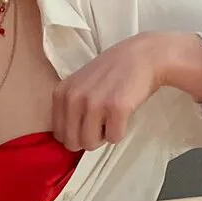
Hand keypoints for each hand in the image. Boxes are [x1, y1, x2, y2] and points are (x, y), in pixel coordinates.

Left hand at [51, 32, 201, 151]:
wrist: (142, 57)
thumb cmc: (112, 72)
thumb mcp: (79, 84)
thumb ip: (69, 106)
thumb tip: (66, 139)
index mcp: (61, 93)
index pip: (58, 133)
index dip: (75, 134)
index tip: (88, 123)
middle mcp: (73, 97)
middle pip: (72, 142)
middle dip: (88, 139)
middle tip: (101, 123)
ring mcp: (94, 103)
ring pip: (90, 143)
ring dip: (103, 136)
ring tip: (111, 117)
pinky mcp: (116, 108)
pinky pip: (113, 138)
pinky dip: (120, 131)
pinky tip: (123, 114)